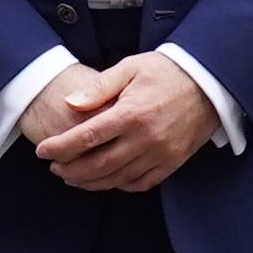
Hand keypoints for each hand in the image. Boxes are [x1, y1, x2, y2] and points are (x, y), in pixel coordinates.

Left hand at [21, 55, 210, 196]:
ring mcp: (161, 154)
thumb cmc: (166, 71)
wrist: (209, 83)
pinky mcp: (173, 162)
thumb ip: (98, 87)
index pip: (87, 137)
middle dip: (71, 170)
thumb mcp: (130, 67)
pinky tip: (106, 179)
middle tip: (54, 168)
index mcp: (132, 113)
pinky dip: (120, 185)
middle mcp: (146, 138)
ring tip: (72, 177)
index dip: (60, 147)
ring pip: (118, 179)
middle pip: (99, 165)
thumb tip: (70, 103)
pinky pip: (141, 183)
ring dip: (91, 182)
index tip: (42, 151)